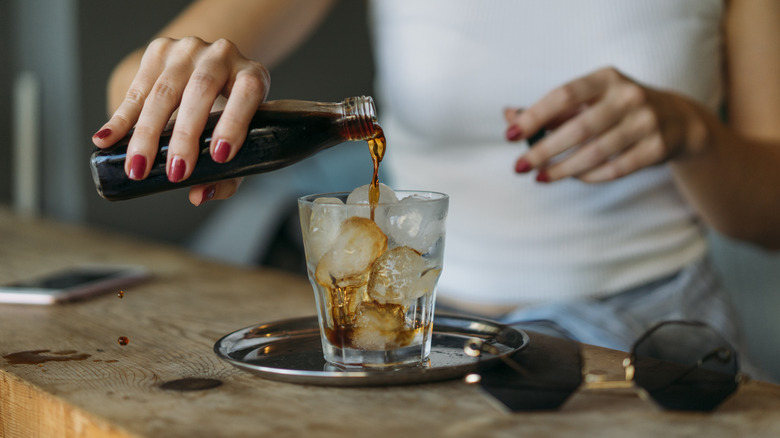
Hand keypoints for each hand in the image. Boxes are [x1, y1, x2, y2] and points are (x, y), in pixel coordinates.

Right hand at [91, 37, 269, 204]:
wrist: (213, 73)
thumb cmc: (230, 118)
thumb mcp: (239, 142)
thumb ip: (228, 174)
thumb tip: (199, 195)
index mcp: (252, 75)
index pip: (247, 92)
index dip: (234, 122)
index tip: (219, 156)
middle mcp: (222, 55)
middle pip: (201, 91)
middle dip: (185, 136)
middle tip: (176, 172)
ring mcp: (188, 50)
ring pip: (164, 91)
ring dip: (147, 133)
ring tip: (138, 167)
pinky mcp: (159, 51)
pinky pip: (137, 89)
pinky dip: (120, 118)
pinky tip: (106, 138)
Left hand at [505, 67, 706, 182]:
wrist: (678, 119)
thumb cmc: (618, 108)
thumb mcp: (589, 99)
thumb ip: (551, 110)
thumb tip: (509, 117)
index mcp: (606, 78)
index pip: (563, 95)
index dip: (535, 116)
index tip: (511, 135)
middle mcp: (628, 96)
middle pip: (578, 128)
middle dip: (544, 150)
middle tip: (520, 166)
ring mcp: (646, 122)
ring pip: (596, 152)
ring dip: (563, 169)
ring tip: (540, 177)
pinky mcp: (657, 148)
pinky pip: (616, 168)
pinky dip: (590, 176)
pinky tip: (573, 177)